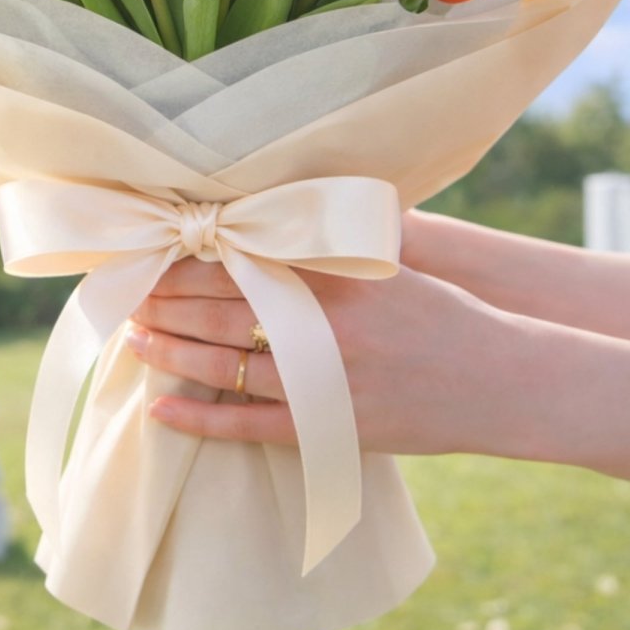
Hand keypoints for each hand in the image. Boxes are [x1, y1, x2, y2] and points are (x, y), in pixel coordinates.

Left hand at [127, 256, 533, 456]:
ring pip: (225, 364)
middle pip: (222, 308)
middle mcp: (323, 326)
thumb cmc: (445, 312)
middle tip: (126, 292)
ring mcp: (325, 381)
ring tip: (133, 338)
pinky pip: (248, 426)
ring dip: (171, 350)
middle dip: (167, 299)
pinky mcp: (329, 429)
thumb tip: (279, 200)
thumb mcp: (393, 260)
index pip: (242, 261)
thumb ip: (334, 236)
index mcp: (336, 277)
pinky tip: (161, 409)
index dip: (190, 258)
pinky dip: (201, 419)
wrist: (503, 380)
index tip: (153, 251)